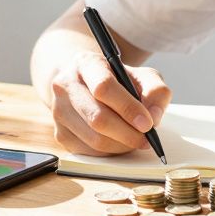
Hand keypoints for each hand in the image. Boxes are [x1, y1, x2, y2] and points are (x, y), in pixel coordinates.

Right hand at [50, 55, 171, 155]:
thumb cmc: (118, 80)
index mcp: (85, 64)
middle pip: (97, 118)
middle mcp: (65, 85)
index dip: (128, 108)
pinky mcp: (60, 133)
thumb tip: (154, 116)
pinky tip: (120, 142)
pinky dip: (110, 152)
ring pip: (94, 139)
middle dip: (127, 133)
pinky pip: (89, 152)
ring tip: (136, 139)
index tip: (147, 123)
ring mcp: (58, 110)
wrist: (88, 84)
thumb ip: (156, 91)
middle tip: (147, 139)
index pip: (103, 88)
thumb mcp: (142, 76)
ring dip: (121, 145)